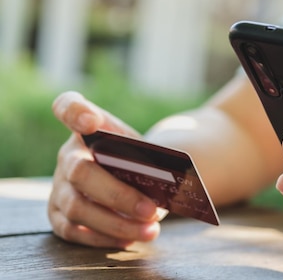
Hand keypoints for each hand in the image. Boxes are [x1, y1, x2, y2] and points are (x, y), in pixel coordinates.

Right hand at [48, 91, 161, 247]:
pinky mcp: (58, 214)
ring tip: (151, 230)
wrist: (140, 175)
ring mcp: (59, 185)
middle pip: (80, 171)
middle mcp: (68, 154)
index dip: (74, 112)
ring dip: (117, 223)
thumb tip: (161, 184)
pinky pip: (74, 230)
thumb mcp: (150, 151)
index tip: (91, 121)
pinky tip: (130, 239)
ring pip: (77, 207)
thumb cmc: (144, 159)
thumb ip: (151, 159)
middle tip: (152, 210)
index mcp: (89, 126)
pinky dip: (104, 237)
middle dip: (118, 194)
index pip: (68, 106)